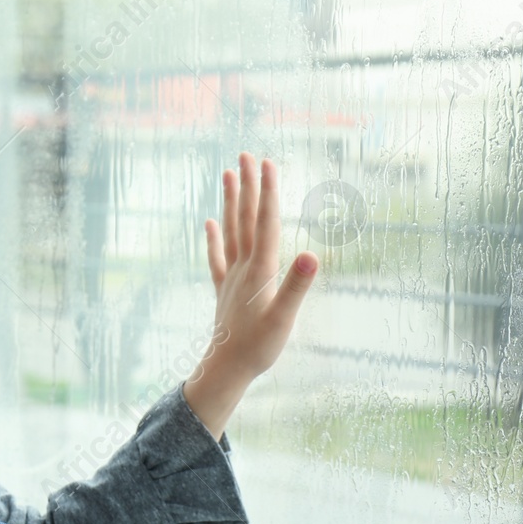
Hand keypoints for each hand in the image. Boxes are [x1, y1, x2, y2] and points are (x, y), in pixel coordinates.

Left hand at [184, 152, 318, 439]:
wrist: (226, 369)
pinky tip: (210, 222)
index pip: (266, 222)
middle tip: (246, 154)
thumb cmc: (258, 347)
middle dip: (249, 186)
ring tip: (228, 174)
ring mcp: (231, 277)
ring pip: (230, 231)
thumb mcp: (284, 318)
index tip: (268, 163)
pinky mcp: (224, 290)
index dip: (268, 192)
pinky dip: (213, 237)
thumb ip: (297, 286)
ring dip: (231, 202)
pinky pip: (217, 258)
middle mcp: (243, 267)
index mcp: (260, 270)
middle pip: (246, 219)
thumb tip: (312, 255)